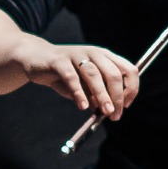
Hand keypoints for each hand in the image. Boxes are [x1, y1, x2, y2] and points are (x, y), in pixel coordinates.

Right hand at [17, 40, 136, 118]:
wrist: (36, 59)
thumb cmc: (64, 74)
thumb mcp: (84, 85)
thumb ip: (96, 95)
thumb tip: (108, 111)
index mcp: (104, 56)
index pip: (128, 69)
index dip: (131, 88)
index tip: (127, 106)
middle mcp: (93, 53)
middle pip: (113, 74)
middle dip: (118, 96)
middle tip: (115, 114)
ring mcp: (76, 55)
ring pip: (94, 75)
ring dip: (102, 95)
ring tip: (105, 112)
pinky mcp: (59, 61)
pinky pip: (72, 78)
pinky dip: (79, 93)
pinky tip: (82, 106)